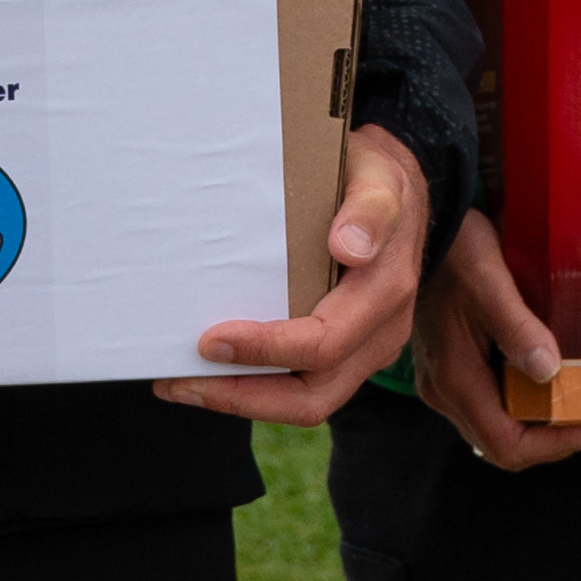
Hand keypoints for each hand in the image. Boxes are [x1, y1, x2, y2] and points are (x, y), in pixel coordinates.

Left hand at [162, 124, 433, 423]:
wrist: (400, 195)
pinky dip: (254, 388)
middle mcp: (380, 334)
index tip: (210, 340)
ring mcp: (365, 351)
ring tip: (182, 384)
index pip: (325, 342)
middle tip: (180, 382)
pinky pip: (302, 388)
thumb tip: (350, 247)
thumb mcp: (377, 178)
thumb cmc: (375, 182)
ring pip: (307, 402)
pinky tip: (210, 373)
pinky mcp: (348, 356)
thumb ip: (370, 208)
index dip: (266, 349)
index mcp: (384, 293)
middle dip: (243, 396)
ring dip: (241, 400)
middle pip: (314, 397)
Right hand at [407, 204, 580, 469]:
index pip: (509, 444)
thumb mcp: (490, 282)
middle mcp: (446, 391)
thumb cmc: (456, 250)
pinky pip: (495, 404)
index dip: (560, 446)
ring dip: (548, 426)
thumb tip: (549, 370)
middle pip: (507, 445)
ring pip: (502, 428)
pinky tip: (559, 385)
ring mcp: (447, 382)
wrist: (423, 228)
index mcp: (455, 380)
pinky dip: (531, 406)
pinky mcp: (453, 367)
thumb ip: (517, 327)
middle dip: (562, 440)